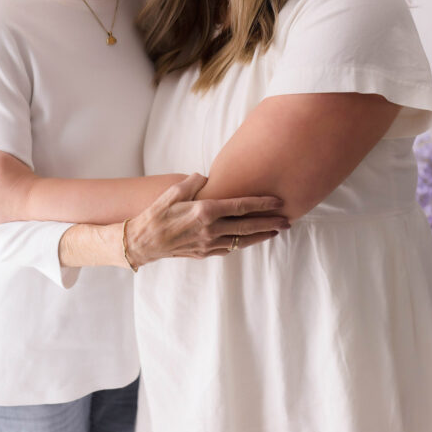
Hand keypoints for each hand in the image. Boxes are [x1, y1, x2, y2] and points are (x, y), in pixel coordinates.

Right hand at [124, 173, 288, 266]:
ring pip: (243, 240)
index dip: (262, 203)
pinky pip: (230, 248)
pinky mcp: (205, 254)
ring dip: (262, 236)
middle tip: (288, 219)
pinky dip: (244, 243)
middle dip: (270, 222)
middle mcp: (210, 229)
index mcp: (205, 211)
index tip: (278, 201)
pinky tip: (253, 239)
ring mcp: (209, 244)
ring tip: (277, 231)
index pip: (241, 206)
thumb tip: (207, 178)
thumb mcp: (173, 191)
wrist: (143, 242)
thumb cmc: (156, 214)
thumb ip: (194, 182)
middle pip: (248, 225)